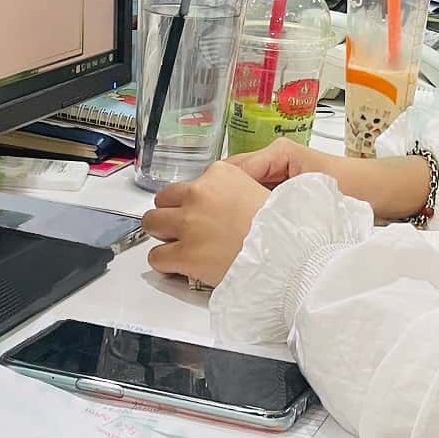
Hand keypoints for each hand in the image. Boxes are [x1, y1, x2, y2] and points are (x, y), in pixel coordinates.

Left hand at [144, 163, 268, 287]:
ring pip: (152, 223)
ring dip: (162, 233)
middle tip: (184, 226)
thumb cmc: (280, 227)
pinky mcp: (185, 254)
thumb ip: (233, 190)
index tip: (201, 210)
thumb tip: (221, 203)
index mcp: (219, 174)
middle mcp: (200, 194)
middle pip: (164, 199)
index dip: (194, 199)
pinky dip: (164, 261)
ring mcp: (189, 224)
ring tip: (176, 244)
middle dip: (171, 212)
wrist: (286, 255)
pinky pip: (156, 256)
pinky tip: (178, 264)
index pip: (190, 182)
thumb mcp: (259, 190)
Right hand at [226, 139, 430, 223]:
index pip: (233, 169)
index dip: (217, 190)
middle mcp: (272, 162)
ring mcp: (274, 180)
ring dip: (230, 211)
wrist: (378, 192)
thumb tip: (240, 205)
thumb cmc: (351, 184)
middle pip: (230, 181)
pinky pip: (253, 204)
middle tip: (209, 226)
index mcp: (276, 153)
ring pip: (238, 194)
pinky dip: (244, 217)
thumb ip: (275, 193)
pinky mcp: (280, 197)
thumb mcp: (309, 187)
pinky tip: (238, 235)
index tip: (206, 211)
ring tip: (218, 232)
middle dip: (219, 201)